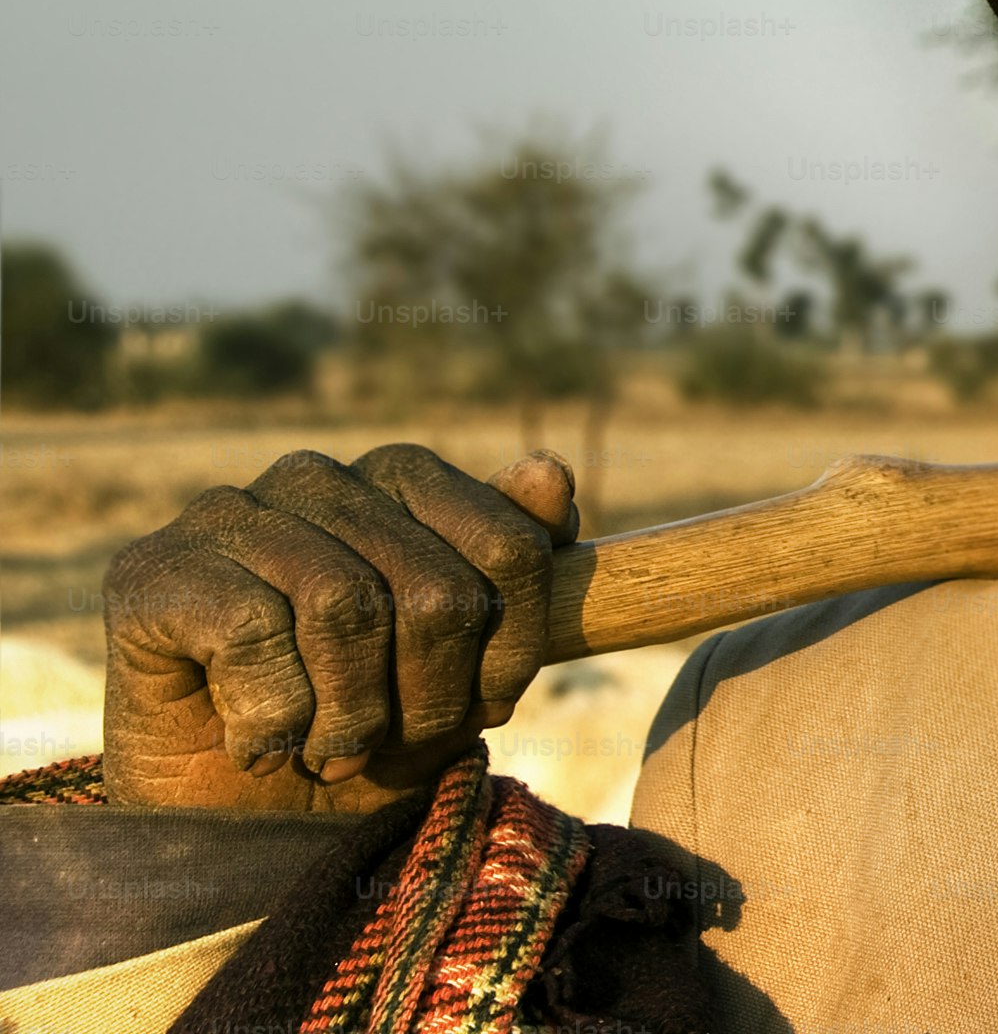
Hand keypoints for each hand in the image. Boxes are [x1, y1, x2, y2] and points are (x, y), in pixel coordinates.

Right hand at [101, 445, 579, 811]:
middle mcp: (317, 477)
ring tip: (325, 749)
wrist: (239, 818)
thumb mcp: (470, 661)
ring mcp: (229, 514)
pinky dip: (272, 719)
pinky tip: (257, 744)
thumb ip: (514, 565)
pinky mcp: (153, 572)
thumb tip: (549, 474)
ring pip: (347, 610)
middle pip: (437, 592)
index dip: (509, 653)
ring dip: (350, 718)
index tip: (480, 708)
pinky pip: (253, 634)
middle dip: (429, 701)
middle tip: (386, 743)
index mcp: (402, 477)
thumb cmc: (364, 725)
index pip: (513, 551)